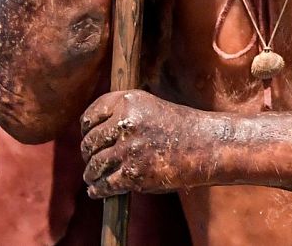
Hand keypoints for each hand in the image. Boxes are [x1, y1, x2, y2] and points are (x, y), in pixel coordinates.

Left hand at [79, 90, 217, 198]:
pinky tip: (97, 191)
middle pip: (90, 142)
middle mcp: (125, 123)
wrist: (206, 146)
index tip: (87, 136)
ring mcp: (129, 149)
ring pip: (95, 165)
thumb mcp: (150, 108)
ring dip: (90, 174)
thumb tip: (92, 133)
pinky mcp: (134, 174)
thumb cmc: (179, 127)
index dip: (86, 129)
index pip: (91, 115)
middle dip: (87, 154)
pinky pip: (106, 184)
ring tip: (91, 177)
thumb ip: (123, 114)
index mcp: (128, 101)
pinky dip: (98, 190)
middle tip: (90, 161)